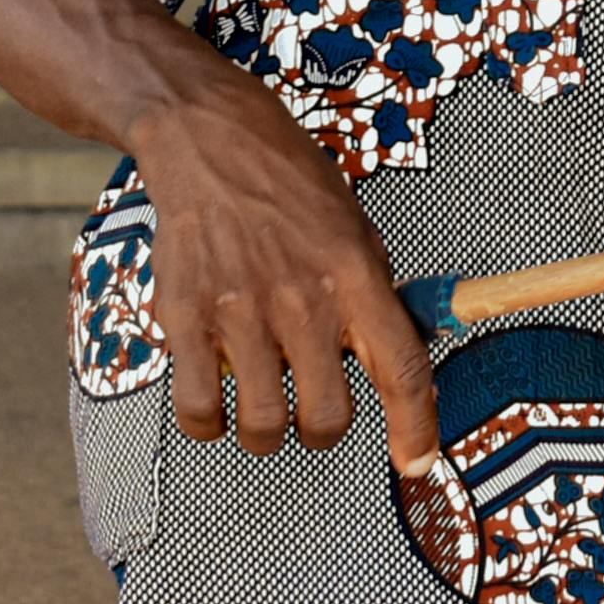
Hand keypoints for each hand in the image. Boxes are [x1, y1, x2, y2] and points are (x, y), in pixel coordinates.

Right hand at [132, 68, 440, 471]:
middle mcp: (303, 298)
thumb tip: (395, 350)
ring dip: (266, 433)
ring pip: (263, 423)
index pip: (401, 367)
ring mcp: (241, 311)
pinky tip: (215, 406)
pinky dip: (208, 425)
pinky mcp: (186, 317)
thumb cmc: (289, 182)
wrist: (211, 142)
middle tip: (316, 414)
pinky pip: (198, 408)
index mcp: (357, 273)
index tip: (418, 461)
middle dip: (325, 430)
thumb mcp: (354, 226)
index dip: (415, 425)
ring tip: (265, 409)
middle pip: (327, 415)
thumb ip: (370, 291)